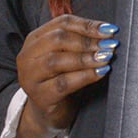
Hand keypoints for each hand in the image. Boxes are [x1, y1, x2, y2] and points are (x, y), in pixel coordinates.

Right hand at [4, 15, 116, 137]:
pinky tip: (100, 72)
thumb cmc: (60, 80)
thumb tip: (107, 32)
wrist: (48, 113)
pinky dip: (85, 76)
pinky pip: (63, 83)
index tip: (110, 30)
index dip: (88, 25)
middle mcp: (28, 56)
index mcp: (34, 39)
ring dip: (86, 58)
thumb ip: (80, 41)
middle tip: (110, 45)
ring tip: (106, 58)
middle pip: (58, 39)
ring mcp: (31, 77)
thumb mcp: (67, 56)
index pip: (61, 23)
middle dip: (88, 41)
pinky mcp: (40, 96)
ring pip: (58, 60)